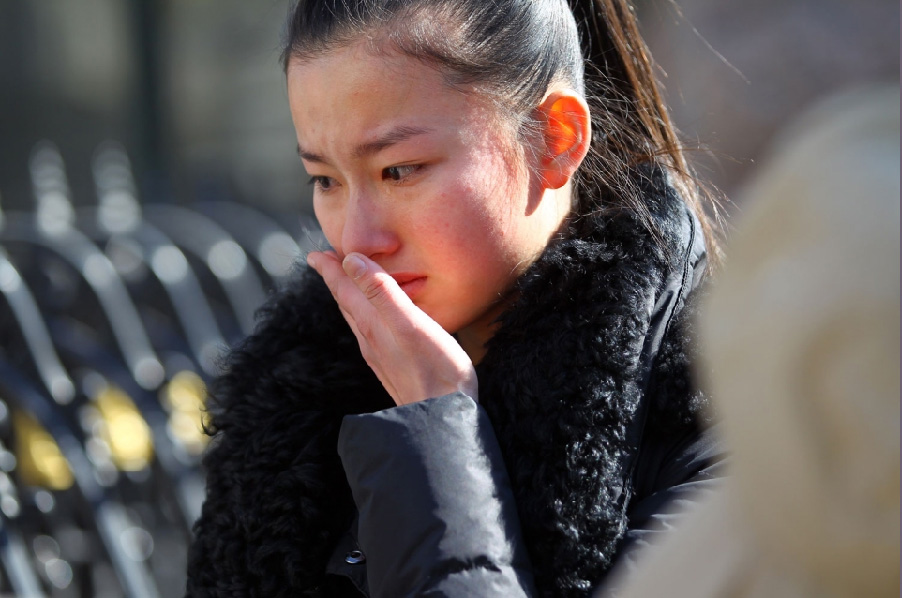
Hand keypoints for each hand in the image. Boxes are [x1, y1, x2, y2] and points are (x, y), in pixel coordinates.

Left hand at [306, 251, 477, 405]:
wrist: (441, 421)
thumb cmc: (436, 371)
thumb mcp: (411, 324)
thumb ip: (381, 291)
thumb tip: (351, 260)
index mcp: (372, 324)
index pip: (344, 289)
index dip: (331, 269)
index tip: (315, 253)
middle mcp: (371, 340)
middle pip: (346, 303)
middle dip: (336, 280)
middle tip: (324, 261)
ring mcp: (380, 357)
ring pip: (356, 320)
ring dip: (348, 298)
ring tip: (344, 285)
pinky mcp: (392, 369)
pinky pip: (369, 335)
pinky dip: (363, 317)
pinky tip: (372, 324)